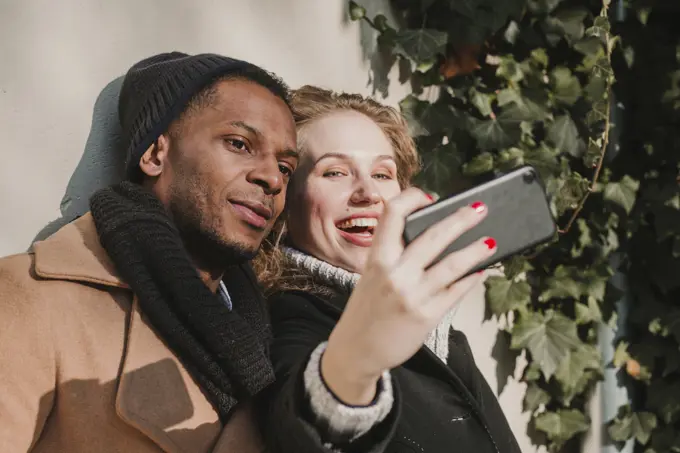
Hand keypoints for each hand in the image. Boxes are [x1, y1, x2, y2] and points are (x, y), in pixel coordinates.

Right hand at [321, 188, 495, 403]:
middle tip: (479, 208)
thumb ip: (395, 257)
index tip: (429, 196)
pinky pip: (456, 292)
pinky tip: (480, 271)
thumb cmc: (365, 311)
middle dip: (460, 219)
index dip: (412, 199)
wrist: (356, 351)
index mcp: (376, 259)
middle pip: (433, 236)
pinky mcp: (427, 316)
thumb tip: (433, 237)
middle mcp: (394, 274)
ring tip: (491, 241)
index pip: (393, 215)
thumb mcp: (370, 276)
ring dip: (476, 250)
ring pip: (453, 265)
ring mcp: (412, 295)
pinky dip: (471, 279)